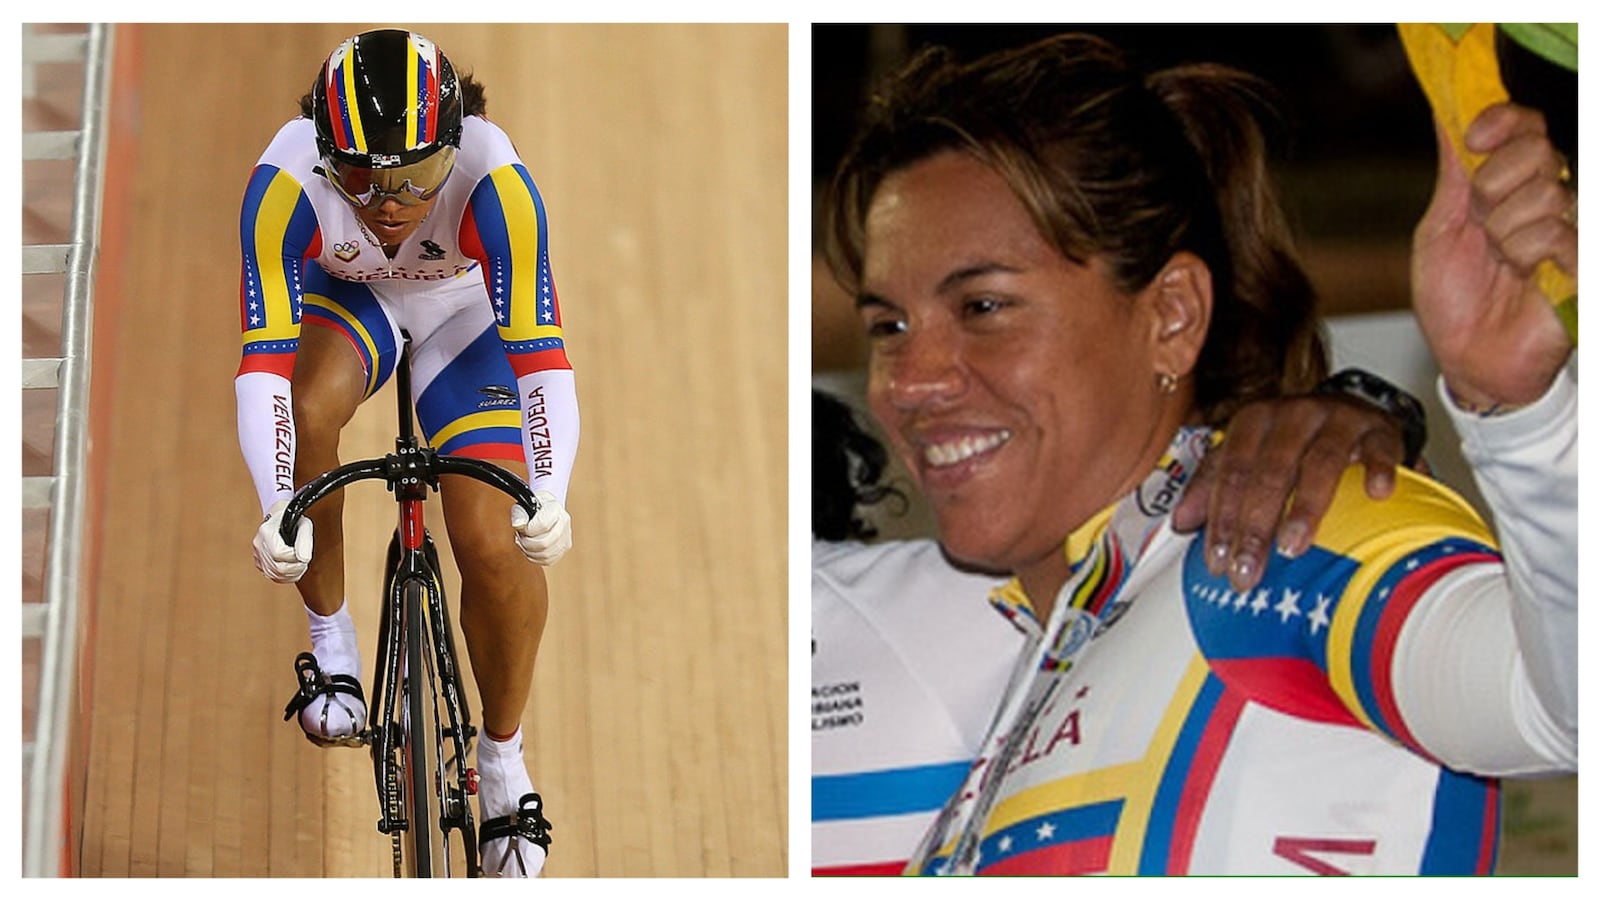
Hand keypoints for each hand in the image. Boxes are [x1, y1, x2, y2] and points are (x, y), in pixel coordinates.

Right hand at [253, 498, 311, 582]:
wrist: (282, 519)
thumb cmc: (294, 520)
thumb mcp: (304, 525)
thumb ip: (305, 541)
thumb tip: (304, 559)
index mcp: (266, 531)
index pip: (279, 553)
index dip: (295, 556)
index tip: (304, 553)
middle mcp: (259, 544)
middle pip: (277, 567)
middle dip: (296, 567)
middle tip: (304, 561)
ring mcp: (257, 554)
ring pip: (274, 575)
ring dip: (292, 574)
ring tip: (301, 565)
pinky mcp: (259, 562)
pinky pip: (272, 576)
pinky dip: (286, 577)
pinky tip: (294, 570)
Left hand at [511, 490, 571, 565]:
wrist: (545, 508)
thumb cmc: (533, 506)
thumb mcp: (523, 505)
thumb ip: (519, 514)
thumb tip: (518, 525)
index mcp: (555, 508)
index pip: (543, 525)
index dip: (528, 530)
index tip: (522, 528)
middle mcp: (564, 522)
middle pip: (545, 543)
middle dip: (527, 543)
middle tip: (521, 537)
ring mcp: (566, 536)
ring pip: (546, 554)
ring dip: (530, 552)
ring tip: (524, 543)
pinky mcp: (564, 548)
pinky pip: (549, 560)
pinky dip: (536, 558)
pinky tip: (530, 550)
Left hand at [1173, 395, 1404, 591]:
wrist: (1353, 411)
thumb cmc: (1296, 441)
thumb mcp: (1249, 455)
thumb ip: (1214, 484)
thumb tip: (1180, 525)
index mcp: (1254, 421)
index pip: (1231, 472)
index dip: (1221, 518)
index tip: (1217, 561)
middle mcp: (1292, 414)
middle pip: (1269, 472)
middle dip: (1255, 526)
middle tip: (1248, 569)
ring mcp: (1338, 418)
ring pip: (1320, 461)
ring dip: (1305, 506)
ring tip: (1293, 546)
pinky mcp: (1379, 428)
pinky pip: (1379, 449)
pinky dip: (1377, 470)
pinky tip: (1375, 495)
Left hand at [1412, 102, 1573, 409]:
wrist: (1467, 359)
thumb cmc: (1455, 300)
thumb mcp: (1441, 229)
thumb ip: (1454, 173)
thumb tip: (1446, 113)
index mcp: (1512, 186)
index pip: (1526, 126)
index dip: (1502, 121)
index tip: (1474, 137)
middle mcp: (1549, 199)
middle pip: (1537, 149)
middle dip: (1494, 185)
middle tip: (1482, 225)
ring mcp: (1572, 228)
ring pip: (1545, 191)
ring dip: (1503, 232)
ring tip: (1501, 263)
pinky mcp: (1585, 259)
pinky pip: (1556, 231)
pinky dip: (1524, 254)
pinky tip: (1522, 276)